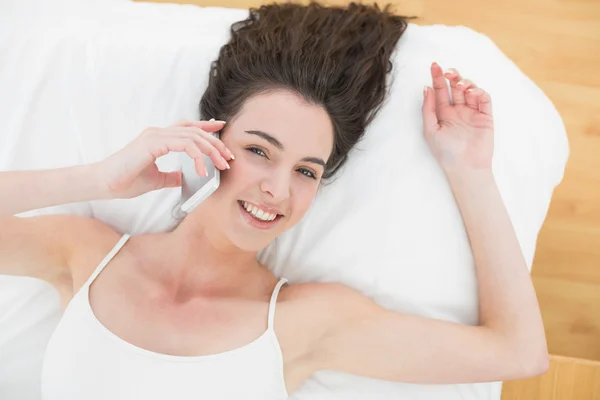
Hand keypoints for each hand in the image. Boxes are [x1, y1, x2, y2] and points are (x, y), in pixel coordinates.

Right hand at [96, 120, 233, 198]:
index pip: (187, 127)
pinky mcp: (153, 143)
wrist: (104, 183)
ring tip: (220, 165)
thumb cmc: (125, 181)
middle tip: (228, 158)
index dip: (206, 126)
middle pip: (195, 131)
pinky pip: (183, 144)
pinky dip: (196, 156)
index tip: (221, 128)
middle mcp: (158, 133)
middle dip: (215, 143)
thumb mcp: (156, 179)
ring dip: (211, 150)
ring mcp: (155, 136)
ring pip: (193, 136)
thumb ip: (171, 176)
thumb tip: (183, 178)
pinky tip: (202, 170)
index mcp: (158, 138)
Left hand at [421, 62, 493, 173]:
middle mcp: (458, 111)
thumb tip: (426, 88)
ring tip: (459, 84)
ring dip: (465, 82)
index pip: (440, 91)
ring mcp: (472, 113)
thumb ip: (428, 109)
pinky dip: (479, 91)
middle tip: (447, 71)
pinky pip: (484, 99)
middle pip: (455, 87)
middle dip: (452, 75)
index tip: (434, 65)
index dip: (437, 77)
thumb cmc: (445, 152)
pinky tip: (471, 91)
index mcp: (443, 114)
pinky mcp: (485, 116)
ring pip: (470, 89)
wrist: (465, 167)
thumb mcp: (430, 129)